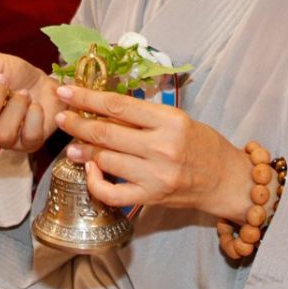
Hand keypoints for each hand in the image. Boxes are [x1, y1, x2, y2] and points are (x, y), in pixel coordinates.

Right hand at [0, 53, 60, 152]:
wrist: (44, 80)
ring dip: (15, 107)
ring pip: (2, 135)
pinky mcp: (29, 142)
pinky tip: (35, 105)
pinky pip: (29, 136)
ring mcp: (8, 138)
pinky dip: (34, 115)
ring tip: (24, 93)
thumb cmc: (15, 73)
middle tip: (3, 80)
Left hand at [55, 84, 255, 219]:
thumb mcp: (177, 120)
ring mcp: (155, 176)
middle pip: (106, 132)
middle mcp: (161, 148)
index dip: (86, 97)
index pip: (118, 105)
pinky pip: (112, 193)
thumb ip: (142, 115)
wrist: (226, 180)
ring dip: (82, 150)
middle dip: (77, 123)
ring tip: (71, 144)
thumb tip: (101, 106)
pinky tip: (91, 170)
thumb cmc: (201, 144)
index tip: (66, 90)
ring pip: (105, 160)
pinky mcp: (151, 198)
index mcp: (169, 121)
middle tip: (61, 117)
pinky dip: (95, 182)